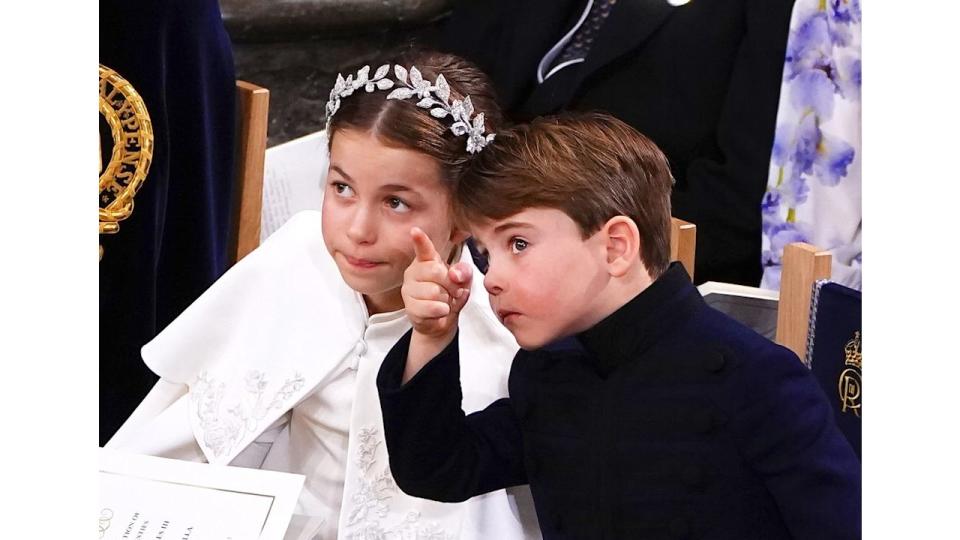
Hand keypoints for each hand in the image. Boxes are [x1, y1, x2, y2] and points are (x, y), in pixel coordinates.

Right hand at [402, 227, 472, 341]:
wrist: (441, 321)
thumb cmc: (450, 295)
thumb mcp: (463, 281)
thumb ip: (463, 272)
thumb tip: (455, 275)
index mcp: (427, 261)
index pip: (423, 249)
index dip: (420, 240)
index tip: (415, 230)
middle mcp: (414, 272)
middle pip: (436, 272)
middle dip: (451, 284)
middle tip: (453, 291)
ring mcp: (409, 289)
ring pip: (434, 291)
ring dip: (446, 300)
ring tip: (443, 302)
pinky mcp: (410, 307)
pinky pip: (432, 307)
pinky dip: (442, 311)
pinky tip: (440, 311)